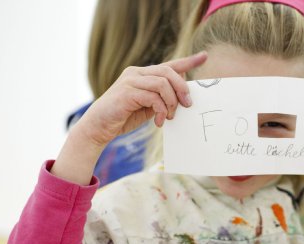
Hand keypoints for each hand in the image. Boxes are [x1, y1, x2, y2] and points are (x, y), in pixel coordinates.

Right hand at [78, 51, 207, 147]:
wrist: (99, 127)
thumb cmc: (124, 116)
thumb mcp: (148, 106)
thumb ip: (162, 97)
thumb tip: (183, 94)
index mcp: (143, 74)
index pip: (170, 65)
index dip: (188, 61)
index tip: (204, 57)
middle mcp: (136, 73)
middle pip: (169, 72)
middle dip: (182, 89)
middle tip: (188, 105)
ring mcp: (130, 81)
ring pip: (163, 84)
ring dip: (171, 103)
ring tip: (169, 116)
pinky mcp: (127, 92)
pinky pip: (153, 97)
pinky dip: (161, 110)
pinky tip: (159, 121)